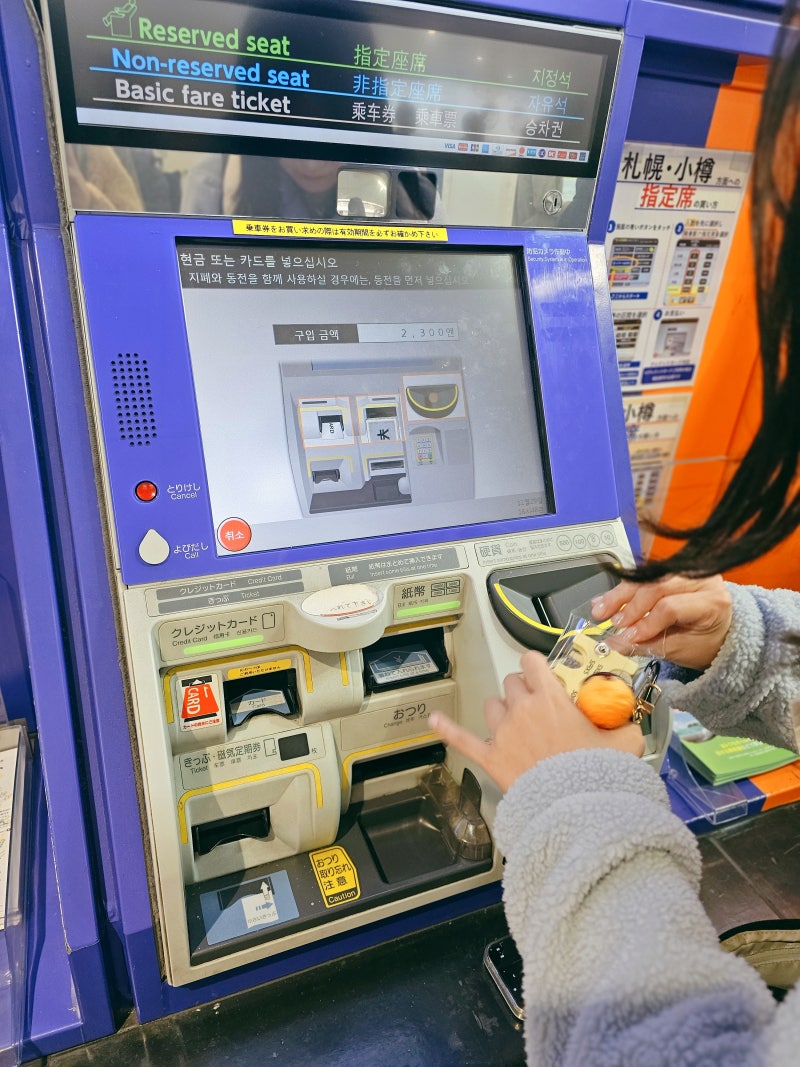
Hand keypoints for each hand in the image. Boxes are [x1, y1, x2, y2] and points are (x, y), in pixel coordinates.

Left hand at [429, 650, 644, 792]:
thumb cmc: (599, 774)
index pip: (532, 662)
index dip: (536, 666)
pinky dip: (447, 728)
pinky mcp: (490, 758)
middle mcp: (522, 709)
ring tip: (514, 723)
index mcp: (551, 698)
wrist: (577, 809)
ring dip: (501, 710)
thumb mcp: (627, 743)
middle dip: (522, 691)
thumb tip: (632, 724)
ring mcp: (502, 733)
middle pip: (511, 683)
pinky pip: (462, 739)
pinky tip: (434, 720)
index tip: (542, 674)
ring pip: (491, 705)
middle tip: (537, 708)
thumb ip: (627, 727)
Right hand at [591, 575, 732, 670]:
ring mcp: (687, 572)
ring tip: (601, 609)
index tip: (629, 636)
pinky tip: (607, 599)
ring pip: (647, 579)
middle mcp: (702, 580)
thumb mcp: (680, 650)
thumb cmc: (705, 643)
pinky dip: (624, 590)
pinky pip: (644, 578)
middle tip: (613, 622)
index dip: (646, 622)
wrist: (717, 634)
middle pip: (657, 587)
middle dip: (630, 606)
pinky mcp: (672, 572)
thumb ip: (647, 645)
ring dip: (620, 594)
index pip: (671, 607)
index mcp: (712, 601)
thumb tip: (615, 644)